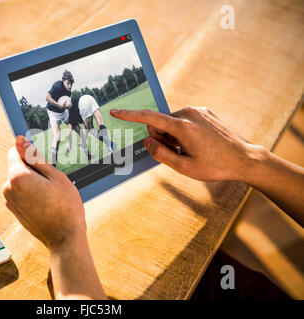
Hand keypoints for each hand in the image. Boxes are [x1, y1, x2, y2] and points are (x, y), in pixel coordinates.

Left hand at [3, 135, 85, 249]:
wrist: (65, 238)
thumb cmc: (65, 207)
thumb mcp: (55, 176)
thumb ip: (34, 157)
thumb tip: (19, 140)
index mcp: (17, 177)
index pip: (14, 151)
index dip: (30, 153)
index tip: (44, 163)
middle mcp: (8, 189)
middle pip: (17, 166)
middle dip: (33, 169)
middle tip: (52, 182)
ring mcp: (10, 202)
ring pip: (20, 181)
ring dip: (34, 182)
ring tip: (51, 195)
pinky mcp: (15, 211)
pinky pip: (22, 194)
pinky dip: (32, 194)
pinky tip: (47, 203)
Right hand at [110, 107, 260, 181]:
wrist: (243, 159)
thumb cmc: (215, 166)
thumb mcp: (184, 167)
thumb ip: (161, 154)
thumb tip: (147, 141)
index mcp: (183, 127)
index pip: (150, 118)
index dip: (130, 115)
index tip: (116, 111)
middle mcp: (190, 113)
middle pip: (160, 123)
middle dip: (162, 138)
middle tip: (178, 152)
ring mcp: (198, 110)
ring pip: (171, 122)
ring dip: (173, 136)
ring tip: (191, 149)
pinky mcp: (204, 111)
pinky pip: (183, 120)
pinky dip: (183, 131)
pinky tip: (198, 142)